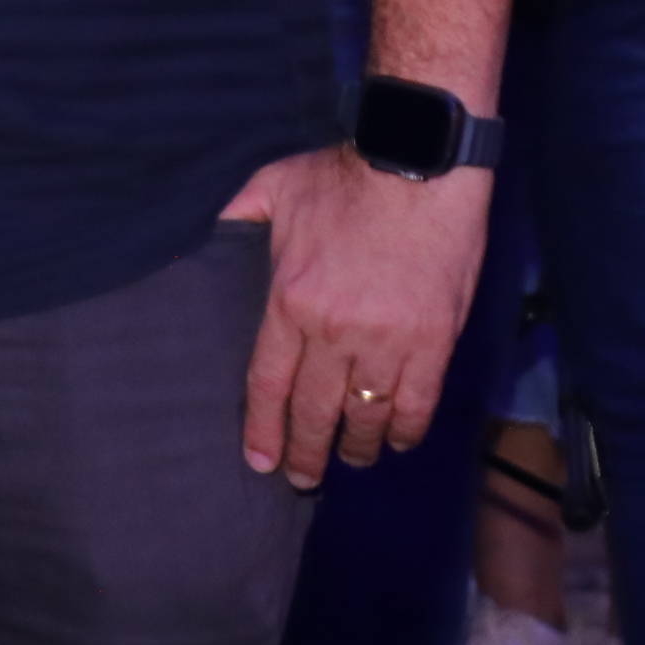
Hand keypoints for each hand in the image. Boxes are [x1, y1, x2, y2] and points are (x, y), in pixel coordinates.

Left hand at [220, 145, 488, 488]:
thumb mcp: (270, 189)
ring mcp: (388, 341)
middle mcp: (335, 332)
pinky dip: (407, 429)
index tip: (259, 460)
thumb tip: (209, 238)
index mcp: (290, 300)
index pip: (269, 382)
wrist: (417, 165)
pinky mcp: (435, 341)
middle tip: (301, 479)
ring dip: (358, 446)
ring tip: (351, 461)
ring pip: (368, 414)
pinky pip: (418, 402)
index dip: (263, 428)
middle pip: (315, 410)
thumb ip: (238, 220)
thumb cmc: (341, 176)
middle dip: (307, 452)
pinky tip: (398, 442)